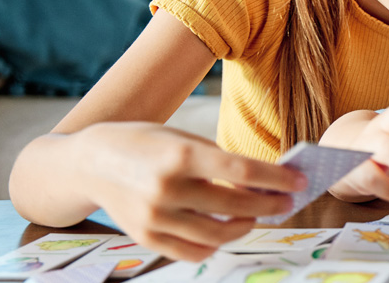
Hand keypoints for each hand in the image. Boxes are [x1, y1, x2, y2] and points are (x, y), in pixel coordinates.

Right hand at [76, 123, 305, 260]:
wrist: (90, 162)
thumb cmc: (145, 144)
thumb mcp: (182, 137)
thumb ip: (219, 159)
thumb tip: (263, 181)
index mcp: (180, 154)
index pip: (242, 170)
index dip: (276, 178)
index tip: (299, 182)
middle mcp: (166, 188)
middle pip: (234, 206)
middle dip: (268, 205)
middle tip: (286, 203)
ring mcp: (154, 217)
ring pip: (217, 235)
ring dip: (245, 226)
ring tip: (257, 215)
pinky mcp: (146, 238)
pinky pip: (193, 251)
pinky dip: (216, 243)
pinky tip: (227, 229)